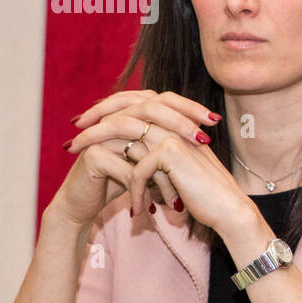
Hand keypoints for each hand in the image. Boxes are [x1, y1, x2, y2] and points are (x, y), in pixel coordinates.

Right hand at [53, 90, 219, 224]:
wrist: (86, 202)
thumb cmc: (123, 179)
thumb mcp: (151, 159)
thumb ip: (170, 143)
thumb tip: (206, 134)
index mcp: (130, 112)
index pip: (163, 99)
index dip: (189, 107)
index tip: (215, 120)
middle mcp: (114, 116)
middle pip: (150, 107)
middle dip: (180, 122)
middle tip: (204, 139)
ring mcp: (100, 133)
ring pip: (137, 136)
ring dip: (163, 159)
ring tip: (181, 181)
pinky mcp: (91, 155)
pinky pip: (123, 166)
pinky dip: (142, 184)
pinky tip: (154, 203)